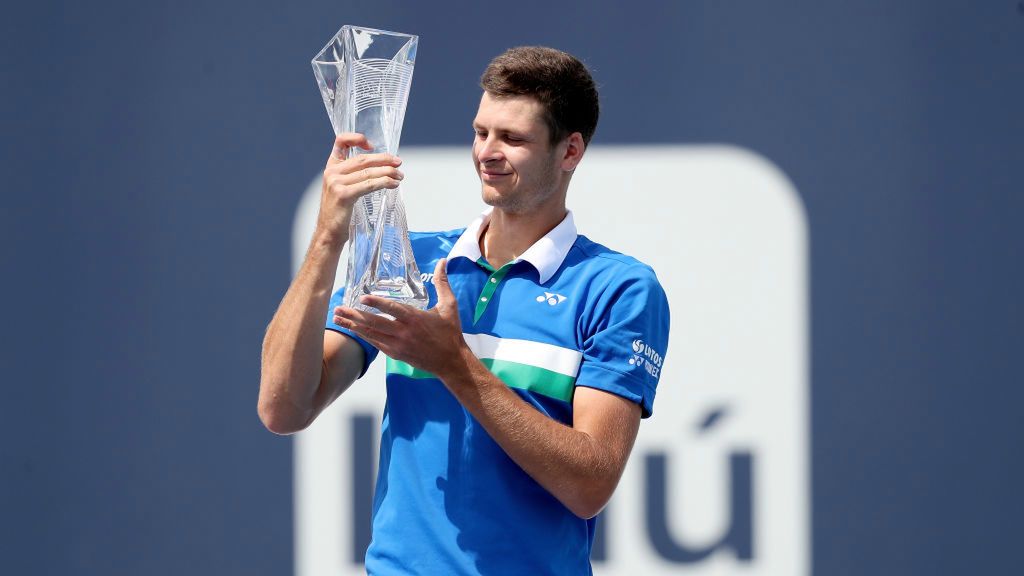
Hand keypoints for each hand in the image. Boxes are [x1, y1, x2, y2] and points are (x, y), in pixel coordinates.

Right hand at [317, 133, 403, 244]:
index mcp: (331, 167)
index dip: (357, 138)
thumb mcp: (343, 188)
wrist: (328, 233)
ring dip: (388, 172)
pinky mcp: (343, 194)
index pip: (340, 142)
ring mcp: (336, 183)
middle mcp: (332, 172)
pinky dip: (384, 183)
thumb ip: (354, 176)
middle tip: (399, 163)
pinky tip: (393, 184)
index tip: (372, 146)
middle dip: (384, 159)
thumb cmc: (339, 213)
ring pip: (368, 172)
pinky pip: (369, 185)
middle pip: (363, 159)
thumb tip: (381, 168)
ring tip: (400, 175)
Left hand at [333, 259, 466, 376]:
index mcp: (415, 318)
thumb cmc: (450, 332)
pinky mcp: (396, 354)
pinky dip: (363, 336)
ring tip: (337, 318)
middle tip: (338, 309)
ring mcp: (398, 345)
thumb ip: (442, 283)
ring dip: (353, 326)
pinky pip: (376, 344)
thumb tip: (443, 261)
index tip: (362, 297)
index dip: (376, 303)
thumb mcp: (449, 305)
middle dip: (354, 316)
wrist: (451, 362)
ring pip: (371, 334)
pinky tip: (353, 330)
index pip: (392, 309)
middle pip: (374, 323)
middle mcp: (403, 332)